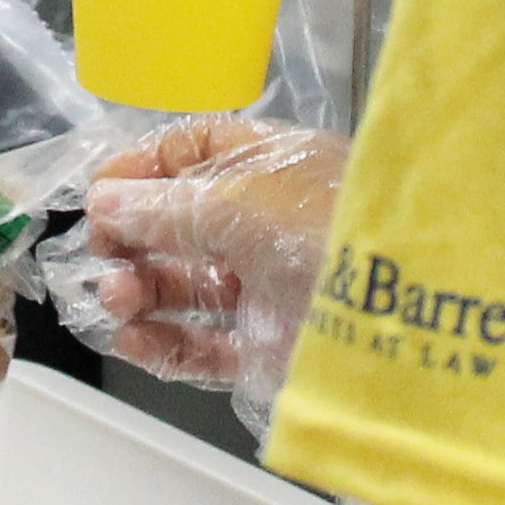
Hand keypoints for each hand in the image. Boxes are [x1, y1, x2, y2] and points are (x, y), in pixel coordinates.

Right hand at [66, 116, 347, 395]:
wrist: (408, 319)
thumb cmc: (327, 232)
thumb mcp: (240, 202)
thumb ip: (165, 207)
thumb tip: (105, 203)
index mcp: (273, 167)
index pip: (196, 154)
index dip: (143, 171)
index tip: (97, 195)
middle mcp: (270, 223)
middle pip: (180, 227)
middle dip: (132, 239)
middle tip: (101, 256)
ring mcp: (270, 288)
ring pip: (187, 288)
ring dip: (140, 292)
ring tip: (116, 300)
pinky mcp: (271, 349)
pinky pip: (204, 347)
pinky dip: (164, 344)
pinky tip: (134, 338)